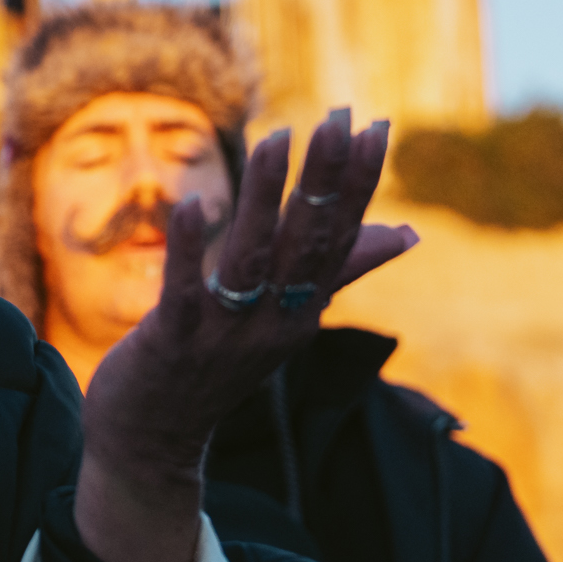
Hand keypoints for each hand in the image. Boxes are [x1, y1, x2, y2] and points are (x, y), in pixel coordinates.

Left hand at [74, 109, 417, 561]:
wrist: (154, 443)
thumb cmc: (218, 369)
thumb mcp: (287, 320)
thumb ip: (339, 272)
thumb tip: (408, 233)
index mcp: (301, 311)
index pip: (339, 239)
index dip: (356, 185)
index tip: (375, 127)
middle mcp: (273, 322)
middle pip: (306, 243)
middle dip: (323, 180)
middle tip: (339, 118)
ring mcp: (224, 334)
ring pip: (250, 258)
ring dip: (264, 198)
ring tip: (274, 138)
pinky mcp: (171, 341)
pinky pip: (182, 289)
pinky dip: (187, 247)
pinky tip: (192, 202)